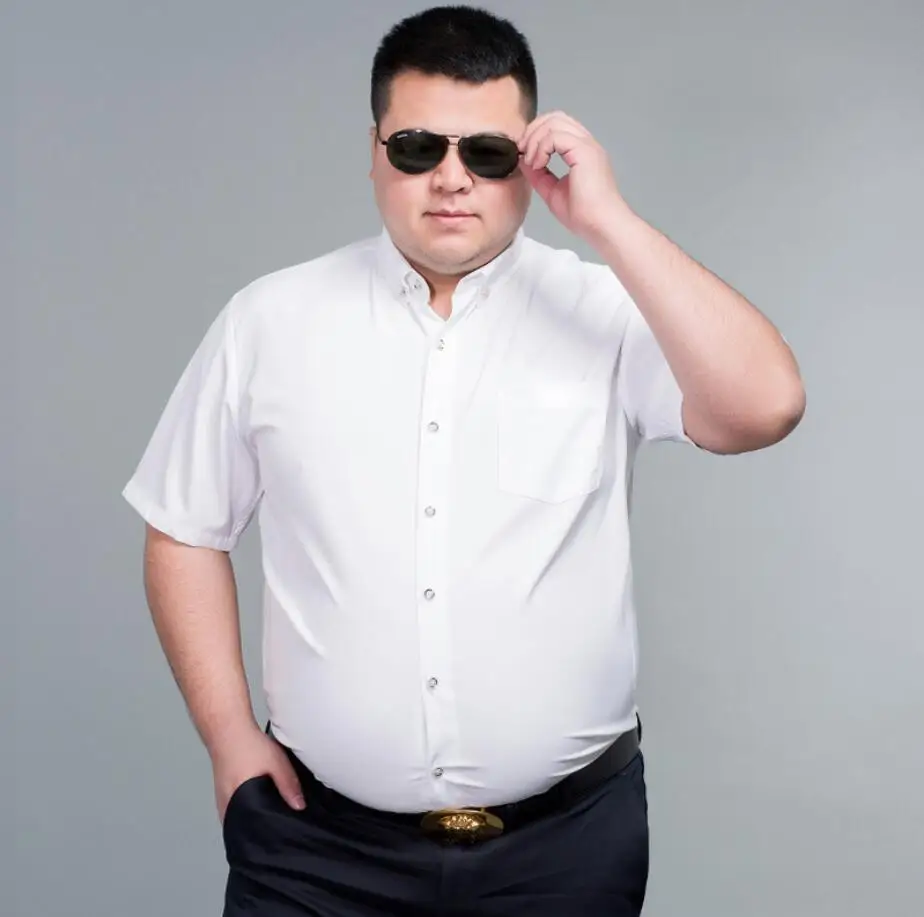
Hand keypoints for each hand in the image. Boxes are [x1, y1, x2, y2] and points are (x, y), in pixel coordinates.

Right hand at [211, 724, 304, 823]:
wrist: (228, 730)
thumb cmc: (247, 746)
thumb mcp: (275, 764)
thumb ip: (288, 785)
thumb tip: (299, 806)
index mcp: (237, 803)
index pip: (252, 829)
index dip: (267, 831)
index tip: (279, 831)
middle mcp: (226, 806)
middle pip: (246, 826)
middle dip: (261, 826)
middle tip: (278, 822)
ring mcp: (222, 801)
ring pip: (240, 818)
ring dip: (253, 816)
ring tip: (270, 812)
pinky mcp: (222, 794)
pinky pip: (236, 809)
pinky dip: (247, 809)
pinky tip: (258, 801)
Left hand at [518, 111, 628, 241]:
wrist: (601, 226)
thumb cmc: (584, 215)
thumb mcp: (552, 192)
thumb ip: (539, 175)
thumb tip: (523, 159)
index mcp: (582, 152)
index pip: (558, 126)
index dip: (536, 134)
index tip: (524, 155)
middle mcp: (586, 144)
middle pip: (556, 117)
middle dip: (533, 130)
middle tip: (523, 152)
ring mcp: (587, 146)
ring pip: (554, 122)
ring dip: (535, 139)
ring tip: (531, 162)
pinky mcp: (585, 152)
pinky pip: (555, 136)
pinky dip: (541, 148)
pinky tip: (538, 165)